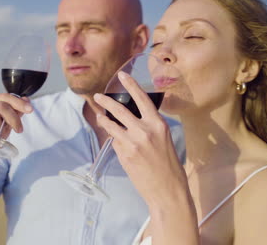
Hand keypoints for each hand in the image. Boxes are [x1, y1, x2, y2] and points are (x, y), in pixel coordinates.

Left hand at [93, 71, 186, 205]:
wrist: (168, 190)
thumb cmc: (169, 166)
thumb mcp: (164, 140)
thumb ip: (149, 128)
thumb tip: (132, 120)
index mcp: (158, 124)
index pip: (142, 99)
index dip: (131, 85)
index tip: (122, 75)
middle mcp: (144, 130)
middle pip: (119, 109)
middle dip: (105, 101)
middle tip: (97, 97)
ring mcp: (132, 143)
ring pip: (111, 125)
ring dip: (103, 119)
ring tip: (99, 116)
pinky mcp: (124, 154)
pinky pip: (115, 142)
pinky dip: (115, 141)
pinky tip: (120, 146)